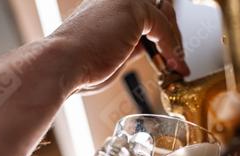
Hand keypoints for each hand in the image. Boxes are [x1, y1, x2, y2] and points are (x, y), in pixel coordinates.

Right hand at [52, 0, 189, 89]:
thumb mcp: (111, 52)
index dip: (161, 31)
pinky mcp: (134, 9)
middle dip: (172, 35)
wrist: (61, 64)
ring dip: (175, 42)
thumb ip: (130, 44)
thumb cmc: (77, 65)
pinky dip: (172, 48)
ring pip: (164, 15)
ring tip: (178, 66)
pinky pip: (163, 27)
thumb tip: (147, 46)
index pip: (145, 10)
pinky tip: (174, 65)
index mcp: (106, 4)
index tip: (169, 54)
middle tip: (177, 60)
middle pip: (158, 7)